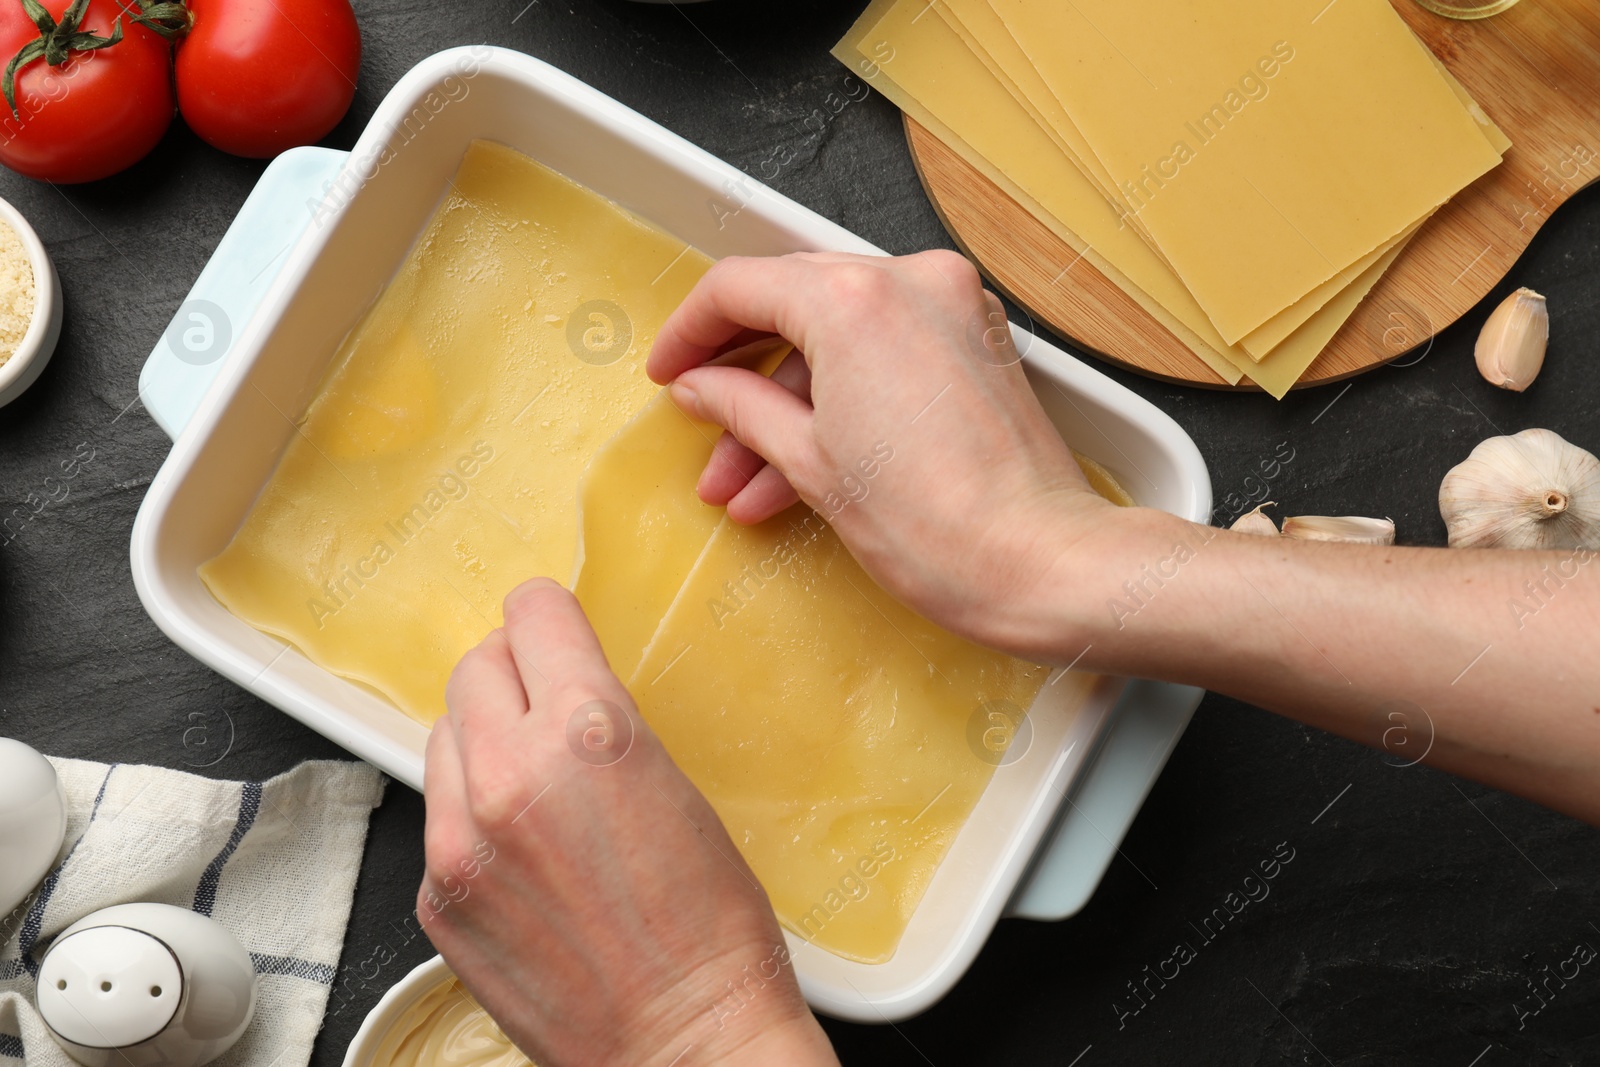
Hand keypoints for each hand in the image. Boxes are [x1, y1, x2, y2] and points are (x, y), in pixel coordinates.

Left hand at [420, 578, 838, 1066]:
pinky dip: (470, 814)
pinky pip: (438, 816)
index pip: (532, 614)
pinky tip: (521, 849)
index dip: (547, 615)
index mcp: (587, 732)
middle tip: (544, 702)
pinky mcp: (436, 896)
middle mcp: (509, 775)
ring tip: (532, 779)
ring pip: (442, 736)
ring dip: (481, 739)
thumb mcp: (675, 784)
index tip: (550, 625)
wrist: (681, 1040)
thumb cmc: (710, 927)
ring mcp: (460, 841)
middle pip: (473, 667)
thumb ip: (599, 725)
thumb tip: (557, 691)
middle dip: (511, 674)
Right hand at [647, 250, 1123, 657]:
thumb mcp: (811, 464)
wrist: (1041, 563)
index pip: (742, 286)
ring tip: (741, 482)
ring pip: (837, 338)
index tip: (669, 371)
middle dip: (739, 375)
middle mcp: (908, 281)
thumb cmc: (937, 526)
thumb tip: (701, 388)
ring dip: (785, 406)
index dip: (690, 331)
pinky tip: (793, 471)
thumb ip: (743, 408)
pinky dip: (840, 401)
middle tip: (701, 421)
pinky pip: (884, 353)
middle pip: (792, 304)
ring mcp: (951, 307)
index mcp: (854, 299)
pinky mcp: (976, 342)